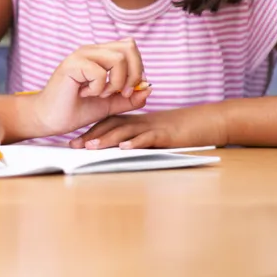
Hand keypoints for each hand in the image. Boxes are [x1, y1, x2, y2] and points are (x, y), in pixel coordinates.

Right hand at [28, 39, 149, 136]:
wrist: (50, 119)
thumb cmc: (77, 110)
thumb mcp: (110, 105)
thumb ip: (129, 98)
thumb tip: (149, 89)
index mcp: (101, 55)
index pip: (131, 47)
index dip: (138, 68)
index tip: (128, 91)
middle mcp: (92, 50)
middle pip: (129, 48)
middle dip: (133, 74)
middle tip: (121, 93)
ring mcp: (81, 55)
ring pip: (118, 58)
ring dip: (116, 82)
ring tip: (101, 94)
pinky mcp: (72, 65)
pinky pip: (100, 72)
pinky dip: (98, 88)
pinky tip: (85, 93)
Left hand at [69, 104, 228, 149]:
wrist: (203, 123)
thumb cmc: (176, 132)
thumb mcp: (150, 135)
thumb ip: (133, 141)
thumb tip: (114, 154)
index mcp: (134, 122)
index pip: (107, 124)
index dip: (89, 132)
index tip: (72, 143)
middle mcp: (139, 122)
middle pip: (111, 126)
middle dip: (91, 136)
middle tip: (73, 145)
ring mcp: (152, 127)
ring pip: (126, 131)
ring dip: (107, 138)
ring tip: (91, 146)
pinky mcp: (165, 134)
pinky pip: (149, 137)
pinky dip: (136, 142)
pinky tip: (124, 148)